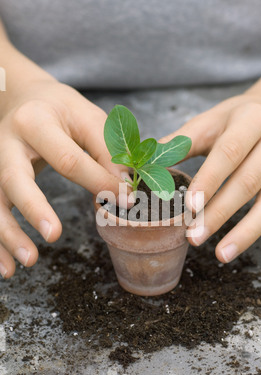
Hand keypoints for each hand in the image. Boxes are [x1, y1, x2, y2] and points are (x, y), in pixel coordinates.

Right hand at [0, 79, 130, 278]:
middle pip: (14, 179)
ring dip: (8, 235)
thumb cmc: (61, 110)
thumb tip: (125, 190)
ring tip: (28, 262)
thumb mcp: (89, 118)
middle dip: (34, 209)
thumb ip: (107, 152)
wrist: (23, 98)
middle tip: (54, 235)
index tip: (125, 200)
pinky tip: (8, 268)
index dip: (99, 182)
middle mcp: (8, 142)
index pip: (68, 159)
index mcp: (36, 121)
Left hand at [161, 94, 260, 270]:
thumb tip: (144, 164)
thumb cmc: (238, 119)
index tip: (190, 206)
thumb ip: (180, 142)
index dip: (209, 180)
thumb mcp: (211, 120)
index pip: (229, 153)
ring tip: (222, 255)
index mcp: (251, 120)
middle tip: (193, 237)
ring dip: (247, 233)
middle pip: (248, 182)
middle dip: (219, 213)